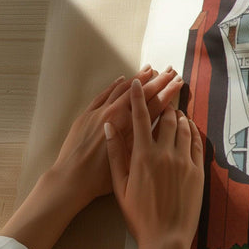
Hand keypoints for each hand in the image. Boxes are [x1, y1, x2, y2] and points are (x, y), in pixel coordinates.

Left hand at [53, 67, 183, 209]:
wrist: (70, 179)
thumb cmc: (101, 178)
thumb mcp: (130, 161)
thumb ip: (144, 140)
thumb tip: (159, 126)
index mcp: (128, 128)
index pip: (154, 104)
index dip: (168, 92)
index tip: (178, 82)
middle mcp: (115, 115)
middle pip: (141, 93)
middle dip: (158, 80)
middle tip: (171, 71)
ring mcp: (99, 112)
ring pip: (122, 89)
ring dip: (138, 78)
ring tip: (150, 69)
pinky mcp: (86, 115)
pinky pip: (103, 94)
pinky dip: (114, 85)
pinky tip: (123, 79)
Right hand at [105, 79, 203, 248]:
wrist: (166, 236)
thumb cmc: (139, 215)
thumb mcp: (120, 186)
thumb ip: (115, 154)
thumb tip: (109, 128)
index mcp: (143, 156)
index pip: (140, 118)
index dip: (138, 97)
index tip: (137, 82)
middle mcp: (165, 153)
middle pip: (166, 118)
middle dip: (163, 101)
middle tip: (163, 91)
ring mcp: (184, 161)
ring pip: (183, 128)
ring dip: (178, 115)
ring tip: (174, 109)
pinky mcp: (197, 170)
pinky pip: (196, 143)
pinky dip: (192, 131)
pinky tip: (188, 128)